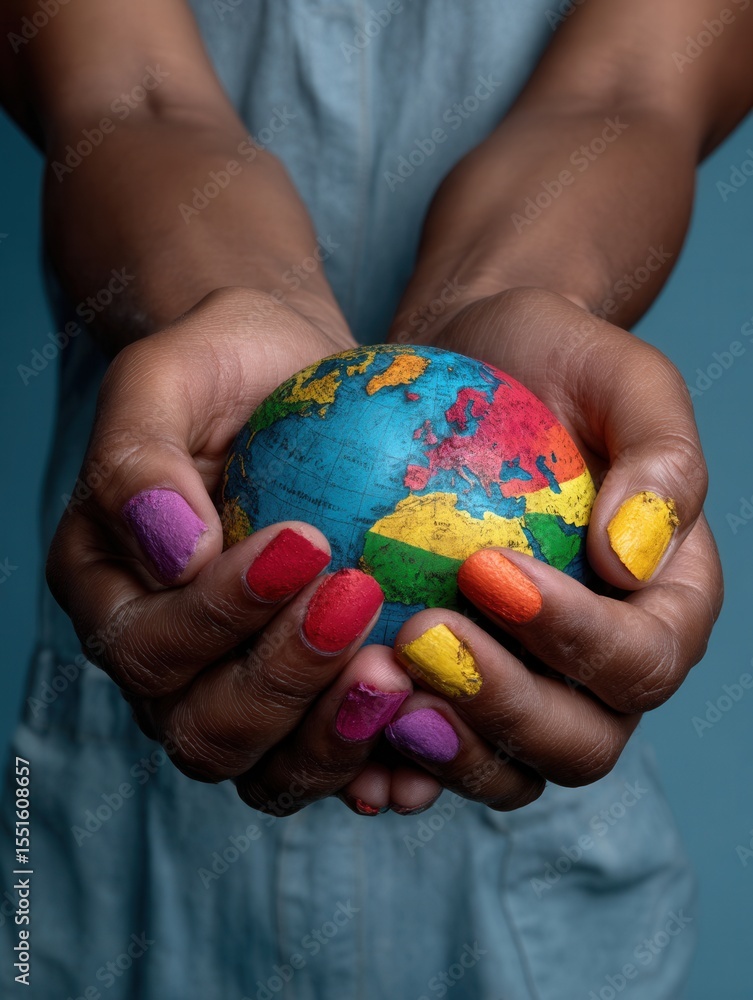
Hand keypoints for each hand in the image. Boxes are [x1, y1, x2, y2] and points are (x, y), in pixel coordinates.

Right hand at [46, 287, 429, 813]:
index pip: (150, 646)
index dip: (222, 614)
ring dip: (337, 735)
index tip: (306, 541)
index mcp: (113, 597)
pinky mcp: (317, 695)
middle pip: (207, 732)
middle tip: (360, 602)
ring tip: (402, 673)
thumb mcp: (163, 379)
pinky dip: (385, 754)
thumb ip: (139, 459)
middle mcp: (169, 663)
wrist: (289, 377)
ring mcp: (243, 690)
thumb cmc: (220, 367)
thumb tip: (175, 554)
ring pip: (272, 770)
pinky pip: (343, 755)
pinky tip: (435, 719)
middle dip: (284, 682)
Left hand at [375, 286, 721, 806]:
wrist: (473, 365)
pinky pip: (432, 749)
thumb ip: (662, 461)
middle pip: (580, 743)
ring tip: (375, 682)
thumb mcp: (624, 379)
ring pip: (507, 769)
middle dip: (502, 706)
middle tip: (418, 635)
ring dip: (444, 746)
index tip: (487, 569)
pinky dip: (391, 758)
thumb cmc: (555, 363)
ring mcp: (530, 687)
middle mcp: (604, 667)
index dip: (574, 637)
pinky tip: (343, 726)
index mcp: (665, 606)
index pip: (642, 659)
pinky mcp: (457, 688)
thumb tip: (630, 562)